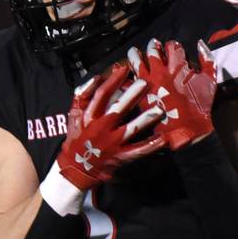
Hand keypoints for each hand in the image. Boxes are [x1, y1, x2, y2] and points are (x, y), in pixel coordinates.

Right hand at [57, 64, 163, 189]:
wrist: (76, 168)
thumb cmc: (77, 138)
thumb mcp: (74, 116)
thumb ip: (82, 95)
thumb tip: (97, 78)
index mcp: (89, 117)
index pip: (101, 95)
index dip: (113, 81)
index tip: (124, 70)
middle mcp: (101, 129)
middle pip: (118, 109)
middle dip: (132, 95)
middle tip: (145, 83)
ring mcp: (112, 144)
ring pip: (130, 129)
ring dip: (145, 119)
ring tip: (159, 110)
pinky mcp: (120, 158)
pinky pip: (138, 151)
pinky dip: (151, 146)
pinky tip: (163, 139)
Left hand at [127, 38, 217, 150]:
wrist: (187, 131)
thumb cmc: (200, 108)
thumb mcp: (210, 81)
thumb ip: (207, 60)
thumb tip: (200, 44)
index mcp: (178, 65)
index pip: (172, 46)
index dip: (172, 46)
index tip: (172, 47)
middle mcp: (161, 71)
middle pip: (152, 50)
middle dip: (153, 46)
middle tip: (153, 45)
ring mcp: (148, 83)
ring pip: (136, 60)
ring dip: (135, 54)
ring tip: (134, 52)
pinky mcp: (139, 95)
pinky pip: (127, 81)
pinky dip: (121, 74)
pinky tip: (118, 69)